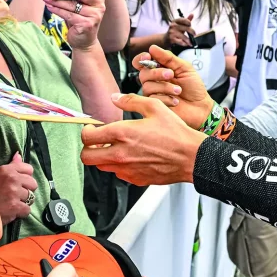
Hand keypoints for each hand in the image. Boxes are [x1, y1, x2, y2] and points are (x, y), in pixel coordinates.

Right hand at [0, 153, 38, 224]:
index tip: (21, 183)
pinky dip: (21, 212)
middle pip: (33, 184)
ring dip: (24, 202)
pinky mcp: (14, 207)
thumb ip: (10, 165)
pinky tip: (13, 211)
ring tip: (14, 203)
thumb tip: (18, 154)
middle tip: (17, 195)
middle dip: (27, 190)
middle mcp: (12, 179)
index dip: (26, 177)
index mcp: (7, 170)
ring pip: (31, 198)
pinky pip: (27, 210)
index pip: (29, 169)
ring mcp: (14, 193)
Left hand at [41, 0, 105, 50]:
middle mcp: (99, 6)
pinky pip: (68, 15)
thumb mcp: (81, 5)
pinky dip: (57, 10)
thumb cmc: (81, 19)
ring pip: (73, 5)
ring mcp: (94, 16)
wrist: (85, 41)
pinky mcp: (86, 25)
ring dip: (57, 0)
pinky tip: (49, 6)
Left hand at [80, 92, 204, 185]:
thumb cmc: (176, 134)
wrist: (190, 157)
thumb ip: (130, 100)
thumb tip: (115, 98)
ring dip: (104, 157)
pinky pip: (118, 173)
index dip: (86, 131)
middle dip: (88, 148)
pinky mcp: (135, 179)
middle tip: (97, 141)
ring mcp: (126, 169)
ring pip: (101, 166)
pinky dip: (119, 165)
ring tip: (117, 147)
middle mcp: (120, 154)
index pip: (87, 137)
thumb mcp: (154, 107)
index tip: (92, 128)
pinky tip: (131, 156)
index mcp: (122, 133)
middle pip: (87, 157)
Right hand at [134, 45, 213, 129]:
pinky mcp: (155, 106)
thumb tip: (152, 47)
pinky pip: (153, 99)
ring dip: (165, 87)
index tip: (148, 57)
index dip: (141, 58)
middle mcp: (153, 81)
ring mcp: (153, 93)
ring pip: (147, 87)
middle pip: (143, 74)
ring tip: (178, 90)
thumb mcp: (184, 67)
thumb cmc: (193, 87)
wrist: (200, 106)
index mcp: (159, 69)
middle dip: (157, 73)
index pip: (141, 62)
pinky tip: (175, 100)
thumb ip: (168, 58)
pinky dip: (166, 98)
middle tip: (171, 74)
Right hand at [165, 14, 193, 47]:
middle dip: (192, 31)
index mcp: (175, 21)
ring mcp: (172, 32)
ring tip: (191, 42)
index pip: (184, 20)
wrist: (166, 38)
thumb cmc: (175, 30)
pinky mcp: (172, 39)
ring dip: (188, 40)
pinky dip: (184, 43)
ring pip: (183, 36)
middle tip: (194, 34)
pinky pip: (180, 42)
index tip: (190, 25)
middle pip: (186, 28)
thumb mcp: (180, 25)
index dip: (188, 22)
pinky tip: (186, 44)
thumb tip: (192, 14)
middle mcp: (173, 26)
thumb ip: (186, 20)